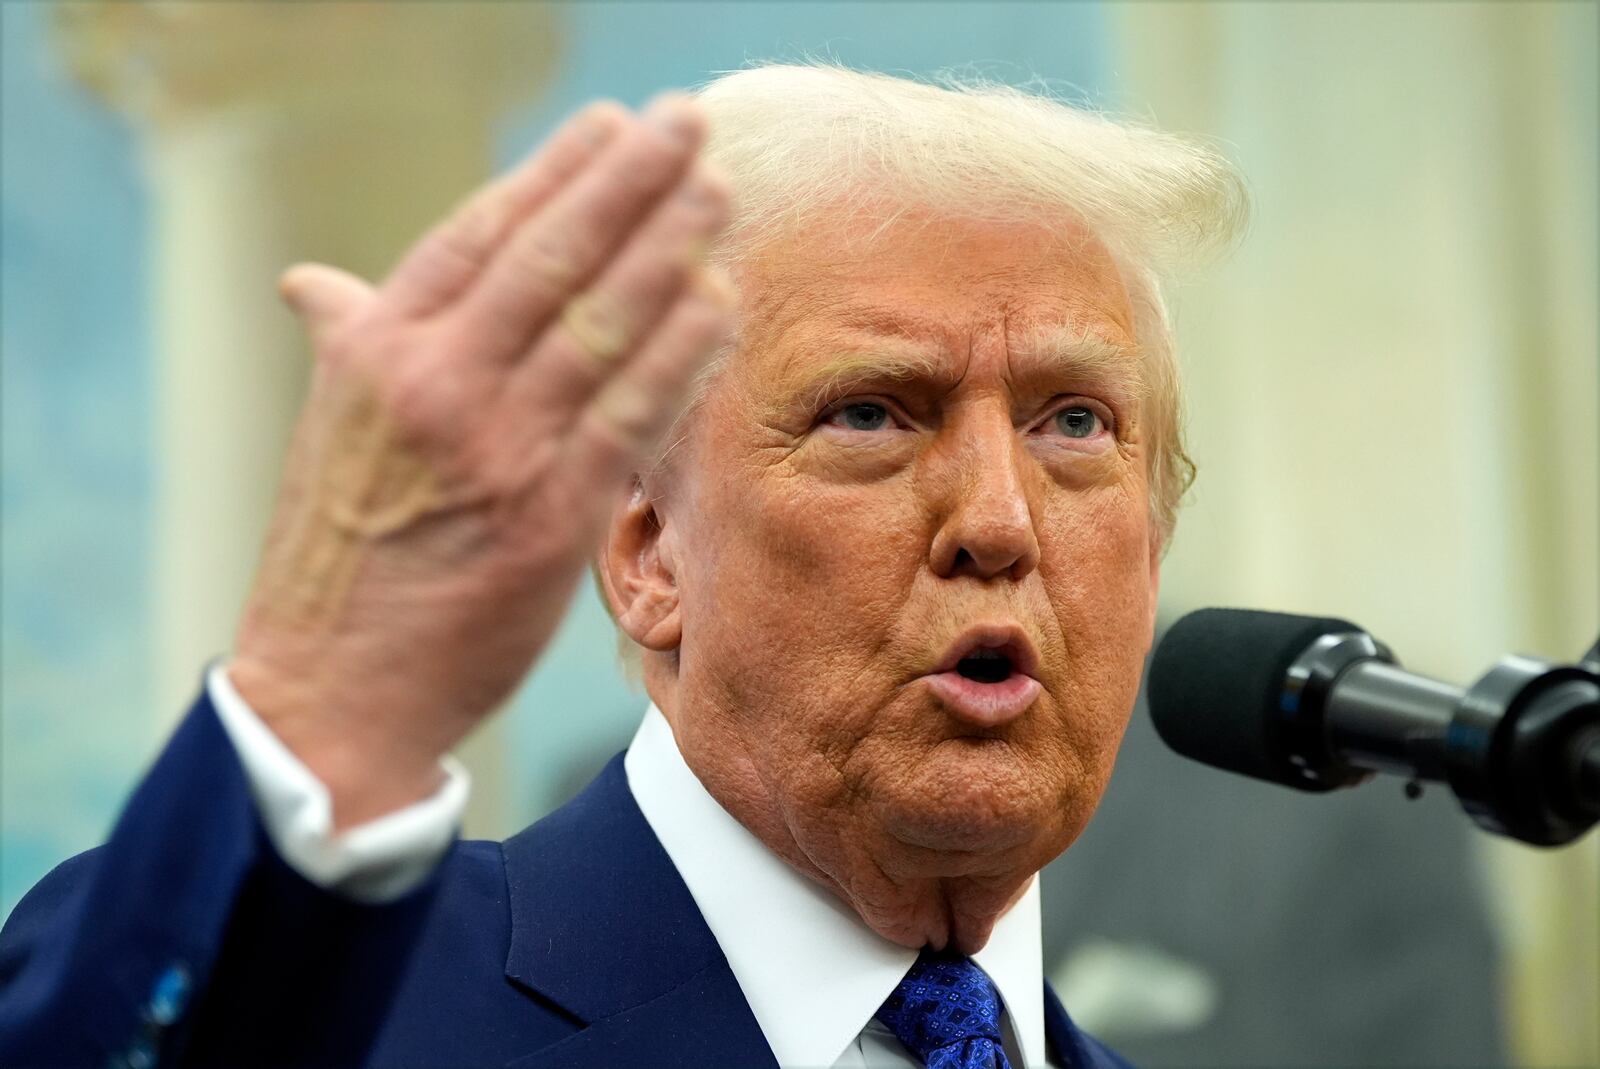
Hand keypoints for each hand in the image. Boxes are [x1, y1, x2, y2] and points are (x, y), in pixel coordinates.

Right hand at [228, 95, 733, 826]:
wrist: (335, 687)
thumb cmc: (338, 553)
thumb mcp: (327, 431)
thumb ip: (345, 342)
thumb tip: (312, 282)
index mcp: (374, 351)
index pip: (478, 233)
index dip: (556, 172)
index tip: (614, 125)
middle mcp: (433, 383)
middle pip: (551, 257)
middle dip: (630, 183)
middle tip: (689, 124)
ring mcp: (495, 448)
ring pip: (601, 325)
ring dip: (670, 250)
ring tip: (718, 194)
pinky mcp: (550, 516)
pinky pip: (631, 416)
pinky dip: (682, 355)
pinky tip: (721, 304)